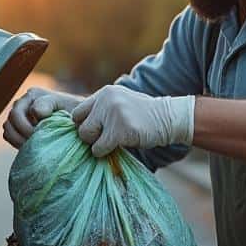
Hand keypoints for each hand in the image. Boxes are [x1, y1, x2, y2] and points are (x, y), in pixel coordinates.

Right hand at [3, 87, 82, 148]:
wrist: (79, 125)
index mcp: (34, 94)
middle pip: (13, 118)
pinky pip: (8, 135)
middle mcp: (23, 102)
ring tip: (36, 146)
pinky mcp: (16, 127)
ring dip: (20, 139)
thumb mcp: (71, 107)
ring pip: (8, 127)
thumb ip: (51, 104)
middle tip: (39, 143)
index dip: (31, 126)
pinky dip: (17, 142)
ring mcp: (18, 114)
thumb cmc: (77, 116)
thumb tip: (34, 111)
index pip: (24, 111)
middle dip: (25, 133)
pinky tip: (31, 146)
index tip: (47, 134)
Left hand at [70, 85, 195, 157]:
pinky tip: (118, 147)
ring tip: (113, 142)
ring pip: (87, 137)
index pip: (77, 113)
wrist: (168, 118)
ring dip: (97, 145)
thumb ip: (102, 110)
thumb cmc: (144, 116)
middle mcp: (106, 100)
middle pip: (80, 126)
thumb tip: (79, 128)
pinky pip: (99, 148)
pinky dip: (104, 152)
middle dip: (90, 137)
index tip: (96, 132)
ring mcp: (113, 114)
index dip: (84, 125)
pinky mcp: (120, 130)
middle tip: (105, 139)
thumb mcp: (121, 103)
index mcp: (104, 93)